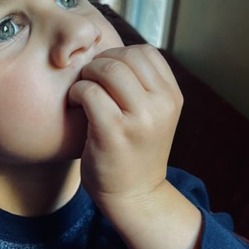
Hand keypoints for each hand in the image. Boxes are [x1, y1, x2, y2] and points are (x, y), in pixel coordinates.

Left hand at [68, 44, 181, 209]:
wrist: (135, 196)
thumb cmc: (135, 152)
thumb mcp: (153, 116)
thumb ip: (144, 86)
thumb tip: (114, 52)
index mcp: (172, 96)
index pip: (144, 52)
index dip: (118, 55)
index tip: (106, 76)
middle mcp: (162, 104)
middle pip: (124, 56)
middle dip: (99, 63)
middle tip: (89, 83)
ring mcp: (140, 118)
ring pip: (108, 69)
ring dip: (87, 76)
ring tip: (83, 93)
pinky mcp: (115, 132)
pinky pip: (90, 92)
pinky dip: (78, 93)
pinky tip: (76, 105)